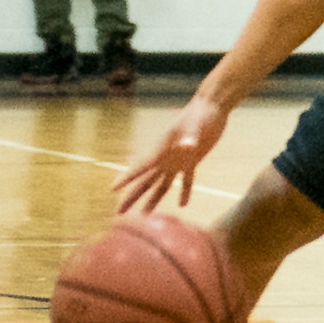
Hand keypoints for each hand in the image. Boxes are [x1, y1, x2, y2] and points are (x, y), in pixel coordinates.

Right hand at [114, 94, 228, 212]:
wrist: (211, 107)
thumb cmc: (201, 114)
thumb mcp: (195, 127)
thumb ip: (190, 137)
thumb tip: (187, 146)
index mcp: (162, 150)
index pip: (140, 168)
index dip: (126, 178)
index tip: (112, 188)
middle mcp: (166, 158)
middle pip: (145, 182)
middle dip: (132, 197)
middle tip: (118, 212)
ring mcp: (178, 160)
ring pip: (162, 184)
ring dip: (154, 199)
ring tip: (144, 214)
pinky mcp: (192, 161)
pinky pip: (186, 180)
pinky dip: (184, 192)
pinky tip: (182, 204)